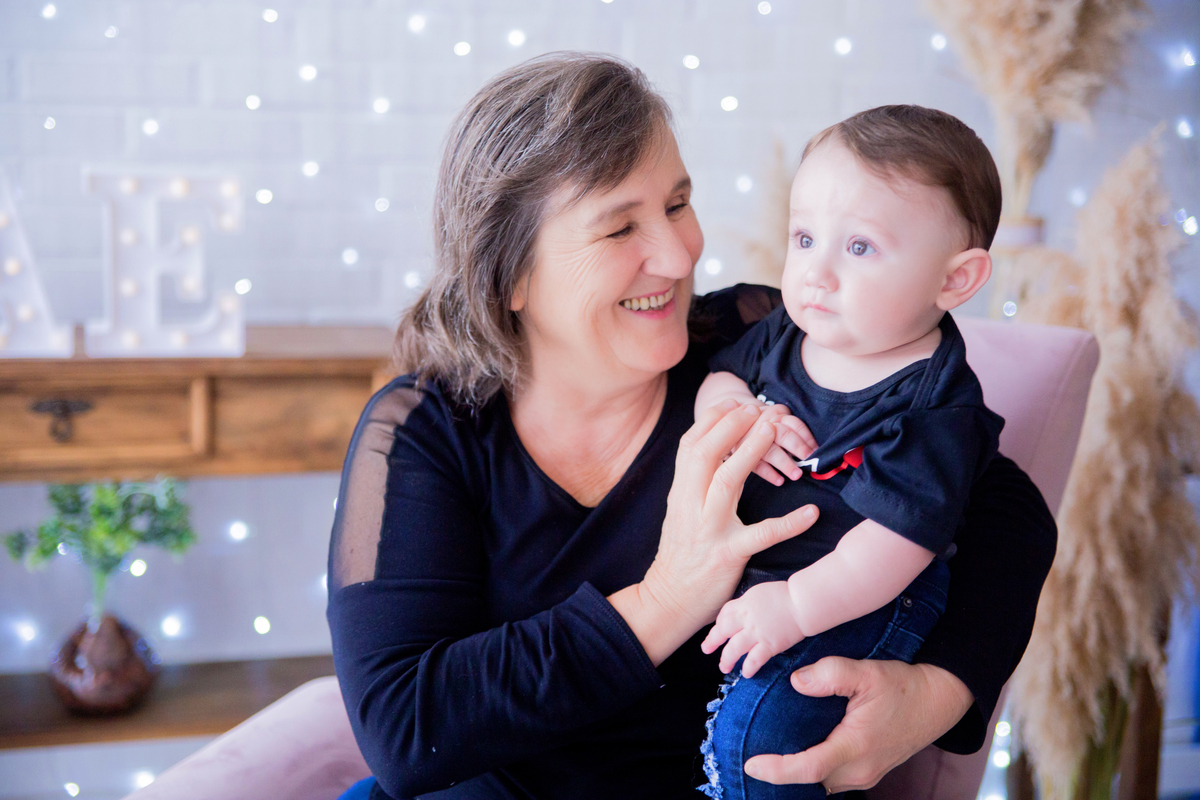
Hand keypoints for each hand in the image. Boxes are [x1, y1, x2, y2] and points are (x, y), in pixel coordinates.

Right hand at [622, 401, 818, 663]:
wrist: (668, 600)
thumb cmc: (681, 553)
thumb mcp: (681, 511)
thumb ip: (695, 482)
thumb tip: (717, 449)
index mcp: (680, 493)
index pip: (690, 445)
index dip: (713, 419)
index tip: (737, 402)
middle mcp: (690, 506)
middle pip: (705, 454)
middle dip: (731, 425)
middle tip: (758, 408)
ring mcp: (709, 530)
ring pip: (726, 483)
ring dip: (750, 451)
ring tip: (773, 430)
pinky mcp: (728, 556)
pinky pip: (761, 536)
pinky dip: (788, 523)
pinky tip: (812, 512)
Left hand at [701, 581, 803, 677]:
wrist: (803, 603)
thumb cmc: (786, 595)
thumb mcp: (760, 593)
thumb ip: (749, 604)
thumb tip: (742, 612)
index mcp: (744, 604)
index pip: (724, 613)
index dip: (718, 623)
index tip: (717, 630)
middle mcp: (746, 619)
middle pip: (723, 631)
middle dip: (712, 641)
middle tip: (706, 649)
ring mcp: (756, 633)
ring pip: (734, 649)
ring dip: (726, 660)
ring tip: (724, 667)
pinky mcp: (769, 645)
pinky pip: (754, 660)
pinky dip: (748, 668)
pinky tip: (746, 673)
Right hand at [740, 405, 817, 486]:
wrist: (729, 420)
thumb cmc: (762, 425)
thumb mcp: (776, 418)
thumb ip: (790, 429)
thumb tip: (815, 450)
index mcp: (775, 414)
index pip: (794, 424)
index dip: (807, 439)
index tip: (817, 452)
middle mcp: (763, 424)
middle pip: (782, 434)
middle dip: (798, 448)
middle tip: (809, 461)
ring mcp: (750, 438)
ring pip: (769, 450)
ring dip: (785, 463)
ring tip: (797, 475)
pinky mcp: (739, 451)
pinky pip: (756, 464)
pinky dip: (768, 473)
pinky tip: (779, 481)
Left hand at [742, 657, 973, 792]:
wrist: (938, 700)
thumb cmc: (904, 686)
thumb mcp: (868, 672)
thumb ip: (830, 674)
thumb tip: (797, 682)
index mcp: (857, 747)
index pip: (809, 768)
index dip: (777, 770)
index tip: (752, 763)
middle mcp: (860, 769)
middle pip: (810, 781)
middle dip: (780, 773)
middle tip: (751, 753)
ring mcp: (866, 774)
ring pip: (821, 782)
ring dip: (797, 772)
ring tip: (770, 751)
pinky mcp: (868, 772)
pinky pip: (832, 777)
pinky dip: (812, 768)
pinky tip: (799, 749)